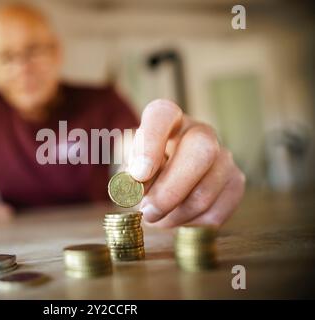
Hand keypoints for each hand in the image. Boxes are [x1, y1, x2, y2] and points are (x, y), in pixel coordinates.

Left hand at [127, 99, 244, 227]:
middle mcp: (201, 132)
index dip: (150, 145)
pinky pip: (215, 213)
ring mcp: (224, 156)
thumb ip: (130, 174)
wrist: (168, 181)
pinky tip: (177, 217)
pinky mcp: (235, 183)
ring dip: (175, 215)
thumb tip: (137, 184)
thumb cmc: (145, 170)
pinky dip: (190, 223)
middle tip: (148, 212)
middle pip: (200, 152)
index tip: (138, 175)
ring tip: (157, 217)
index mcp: (169, 119)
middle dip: (170, 191)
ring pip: (205, 193)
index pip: (163, 115)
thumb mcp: (130, 168)